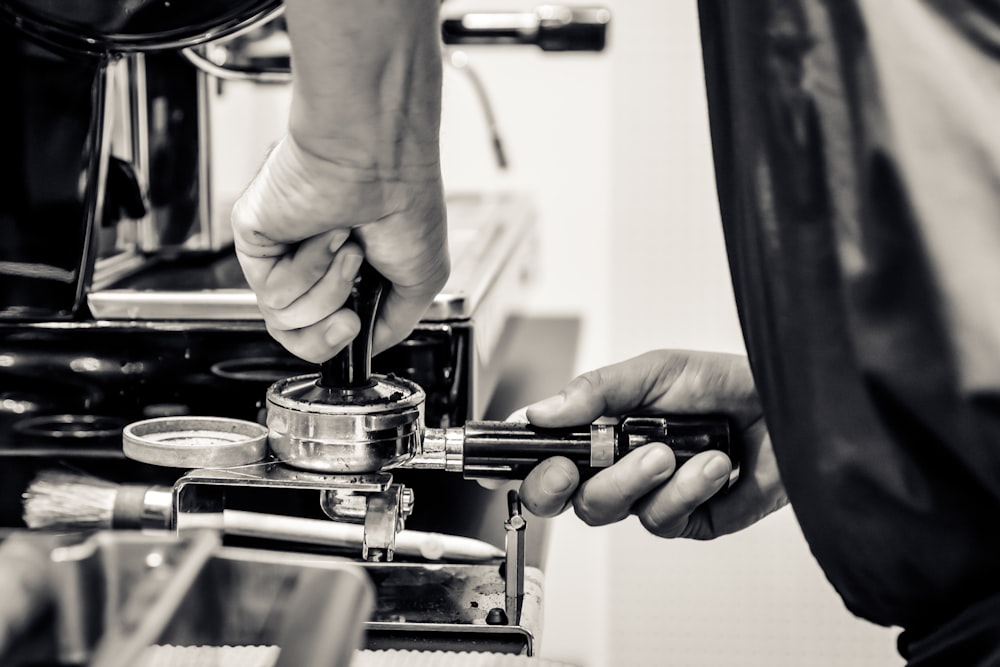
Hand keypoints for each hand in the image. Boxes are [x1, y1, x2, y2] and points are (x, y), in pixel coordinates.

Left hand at [232, 137, 448, 362]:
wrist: (379, 162)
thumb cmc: (405, 202)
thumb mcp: (423, 279)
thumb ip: (393, 322)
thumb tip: (366, 344)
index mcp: (345, 271)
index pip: (322, 330)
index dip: (336, 341)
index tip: (354, 326)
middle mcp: (309, 262)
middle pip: (297, 335)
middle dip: (327, 331)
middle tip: (350, 305)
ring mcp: (281, 252)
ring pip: (286, 319)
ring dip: (327, 289)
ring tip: (347, 249)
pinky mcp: (255, 240)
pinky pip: (272, 292)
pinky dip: (307, 268)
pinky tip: (325, 234)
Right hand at [518, 350, 786, 538]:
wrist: (785, 406)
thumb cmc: (721, 381)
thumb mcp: (653, 371)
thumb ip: (596, 391)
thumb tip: (541, 412)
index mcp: (597, 428)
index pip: (538, 454)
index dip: (515, 466)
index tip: (502, 467)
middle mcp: (614, 466)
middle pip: (558, 497)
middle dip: (556, 484)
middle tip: (569, 466)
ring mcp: (646, 496)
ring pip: (604, 510)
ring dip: (632, 480)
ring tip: (667, 451)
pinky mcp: (684, 519)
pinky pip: (661, 519)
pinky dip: (685, 489)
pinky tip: (711, 463)